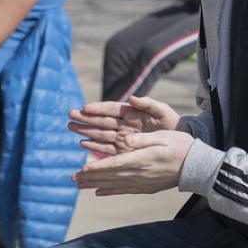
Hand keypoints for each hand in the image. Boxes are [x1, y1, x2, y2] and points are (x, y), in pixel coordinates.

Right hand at [68, 96, 182, 155]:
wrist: (179, 139)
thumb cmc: (171, 122)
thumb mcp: (163, 111)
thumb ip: (148, 104)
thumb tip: (132, 98)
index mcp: (131, 112)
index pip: (111, 109)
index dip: (98, 108)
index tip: (84, 108)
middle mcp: (124, 123)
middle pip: (101, 120)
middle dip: (85, 118)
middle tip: (69, 116)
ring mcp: (123, 136)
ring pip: (100, 133)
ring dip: (85, 130)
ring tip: (70, 127)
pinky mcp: (124, 148)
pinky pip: (107, 147)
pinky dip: (95, 145)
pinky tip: (82, 143)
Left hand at [72, 130, 194, 194]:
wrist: (196, 166)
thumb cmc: (179, 145)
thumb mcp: (161, 136)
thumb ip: (141, 138)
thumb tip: (123, 138)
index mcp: (141, 158)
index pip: (113, 164)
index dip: (96, 167)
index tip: (80, 170)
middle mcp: (139, 173)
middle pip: (109, 176)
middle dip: (90, 178)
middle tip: (72, 180)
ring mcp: (142, 182)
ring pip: (114, 185)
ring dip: (95, 185)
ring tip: (80, 186)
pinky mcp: (146, 187)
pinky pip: (124, 190)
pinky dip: (111, 191)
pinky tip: (99, 193)